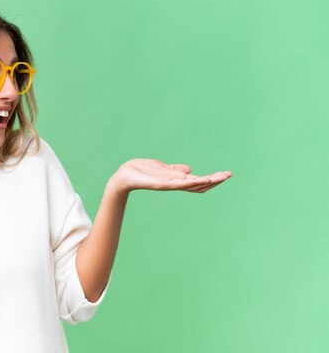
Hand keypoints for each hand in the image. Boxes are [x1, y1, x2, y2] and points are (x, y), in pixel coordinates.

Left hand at [109, 159, 231, 195]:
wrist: (123, 176)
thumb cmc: (141, 172)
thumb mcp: (161, 168)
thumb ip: (174, 170)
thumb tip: (189, 170)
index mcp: (175, 180)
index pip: (198, 181)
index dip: (212, 179)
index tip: (226, 174)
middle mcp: (174, 184)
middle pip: (198, 184)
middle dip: (214, 180)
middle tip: (228, 175)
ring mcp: (167, 185)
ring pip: (189, 184)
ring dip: (204, 181)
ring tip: (218, 178)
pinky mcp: (158, 184)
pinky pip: (175, 183)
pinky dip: (187, 182)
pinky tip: (197, 179)